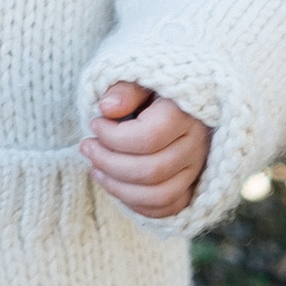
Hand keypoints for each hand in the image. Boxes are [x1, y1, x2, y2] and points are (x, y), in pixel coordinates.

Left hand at [80, 80, 210, 221]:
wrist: (180, 98)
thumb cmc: (153, 87)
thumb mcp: (140, 78)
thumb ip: (125, 90)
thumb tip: (106, 108)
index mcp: (186, 113)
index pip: (149, 137)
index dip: (113, 136)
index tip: (95, 124)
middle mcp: (198, 144)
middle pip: (152, 170)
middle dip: (110, 163)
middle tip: (87, 146)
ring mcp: (198, 168)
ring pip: (160, 195)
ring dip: (119, 188)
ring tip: (95, 168)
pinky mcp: (193, 185)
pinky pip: (168, 208)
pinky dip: (137, 204)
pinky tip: (114, 184)